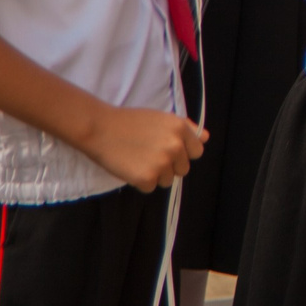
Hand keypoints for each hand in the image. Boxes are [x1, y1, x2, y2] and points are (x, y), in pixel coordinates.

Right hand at [83, 106, 204, 191]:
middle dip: (169, 166)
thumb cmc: (129, 122)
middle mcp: (176, 146)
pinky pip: (150, 188)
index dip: (182, 153)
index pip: (196, 152)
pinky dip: (140, 182)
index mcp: (180, 129)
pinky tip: (130, 167)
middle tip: (148, 154)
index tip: (168, 150)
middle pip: (183, 169)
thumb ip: (185, 128)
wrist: (100, 128)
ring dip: (155, 175)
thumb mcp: (161, 118)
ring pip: (167, 180)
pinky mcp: (147, 178)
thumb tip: (205, 138)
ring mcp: (162, 163)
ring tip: (138, 160)